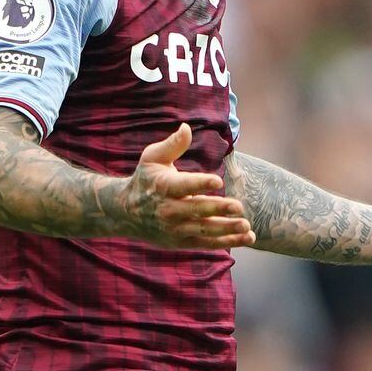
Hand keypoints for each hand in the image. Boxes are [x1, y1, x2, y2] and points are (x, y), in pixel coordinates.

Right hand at [120, 124, 255, 249]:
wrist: (125, 212)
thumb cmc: (145, 179)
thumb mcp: (152, 158)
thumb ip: (172, 144)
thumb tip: (186, 127)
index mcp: (164, 186)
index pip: (184, 185)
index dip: (200, 183)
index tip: (217, 180)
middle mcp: (169, 210)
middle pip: (196, 210)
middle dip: (218, 209)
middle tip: (239, 207)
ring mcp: (175, 228)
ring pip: (204, 230)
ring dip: (227, 229)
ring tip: (246, 225)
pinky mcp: (181, 241)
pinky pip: (206, 243)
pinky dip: (227, 242)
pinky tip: (246, 237)